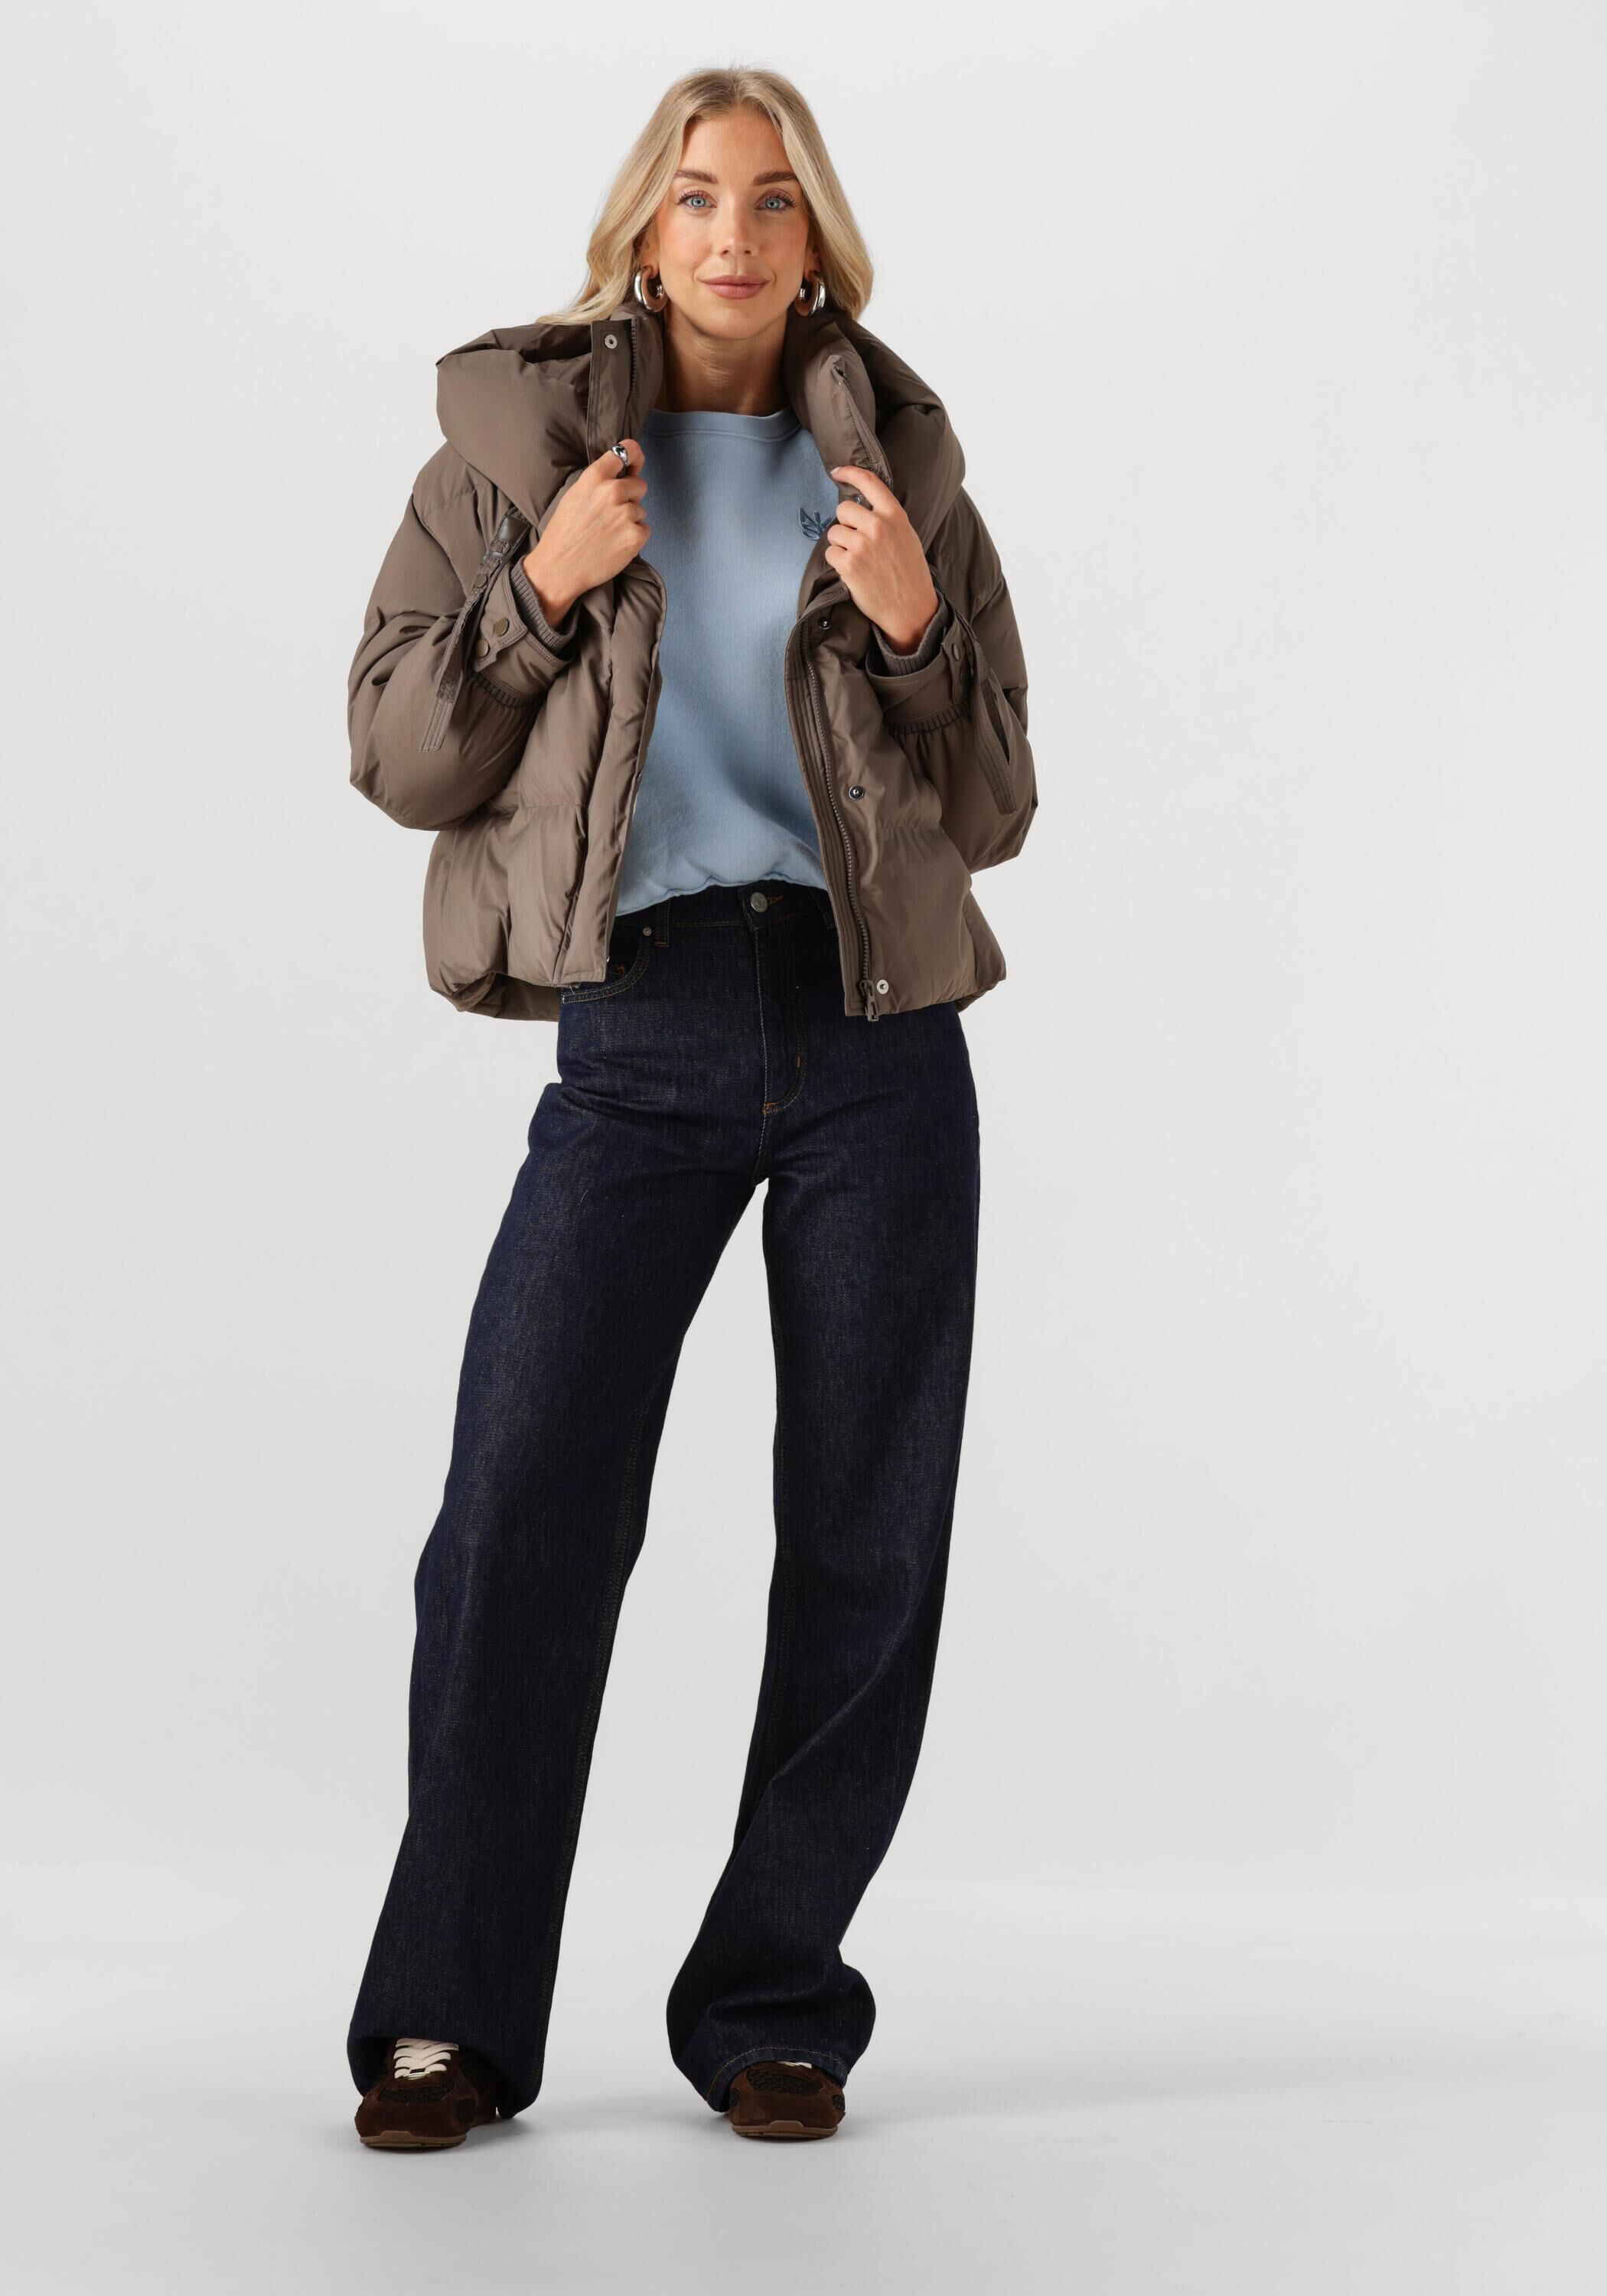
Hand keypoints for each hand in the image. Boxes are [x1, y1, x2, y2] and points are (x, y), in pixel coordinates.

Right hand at [521, 440, 649, 623]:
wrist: (559, 567)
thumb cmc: (564, 532)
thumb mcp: (575, 495)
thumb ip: (599, 482)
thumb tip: (622, 473)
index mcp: (595, 477)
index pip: (626, 451)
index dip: (634, 456)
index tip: (635, 463)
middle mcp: (613, 491)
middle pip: (640, 484)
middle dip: (631, 496)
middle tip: (612, 514)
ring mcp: (626, 514)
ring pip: (641, 510)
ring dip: (630, 520)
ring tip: (608, 533)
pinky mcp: (636, 536)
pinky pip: (644, 530)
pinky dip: (634, 538)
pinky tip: (615, 544)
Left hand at [825, 464, 939, 653]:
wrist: (911, 608)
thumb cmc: (909, 573)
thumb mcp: (906, 536)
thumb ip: (887, 518)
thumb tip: (863, 506)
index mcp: (894, 516)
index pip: (868, 482)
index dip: (849, 472)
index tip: (837, 471)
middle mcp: (877, 526)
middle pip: (843, 508)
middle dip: (845, 523)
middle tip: (858, 541)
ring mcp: (862, 545)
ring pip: (834, 531)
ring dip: (840, 544)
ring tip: (858, 559)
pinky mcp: (849, 565)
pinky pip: (830, 552)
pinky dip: (837, 561)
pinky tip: (852, 571)